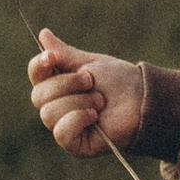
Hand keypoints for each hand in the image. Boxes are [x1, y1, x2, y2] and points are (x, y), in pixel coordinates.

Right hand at [28, 28, 146, 159]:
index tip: (52, 57)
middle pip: (39, 96)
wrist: (143, 99)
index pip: (35, 74)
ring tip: (100, 101)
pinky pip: (61, 132)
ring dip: (78, 102)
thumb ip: (64, 54)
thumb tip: (43, 34)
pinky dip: (77, 119)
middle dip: (67, 84)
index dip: (39, 65)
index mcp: (57, 84)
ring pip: (49, 114)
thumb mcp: (90, 63)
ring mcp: (64, 126)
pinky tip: (94, 116)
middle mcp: (56, 106)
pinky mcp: (75, 144)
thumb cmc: (118, 81)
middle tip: (91, 82)